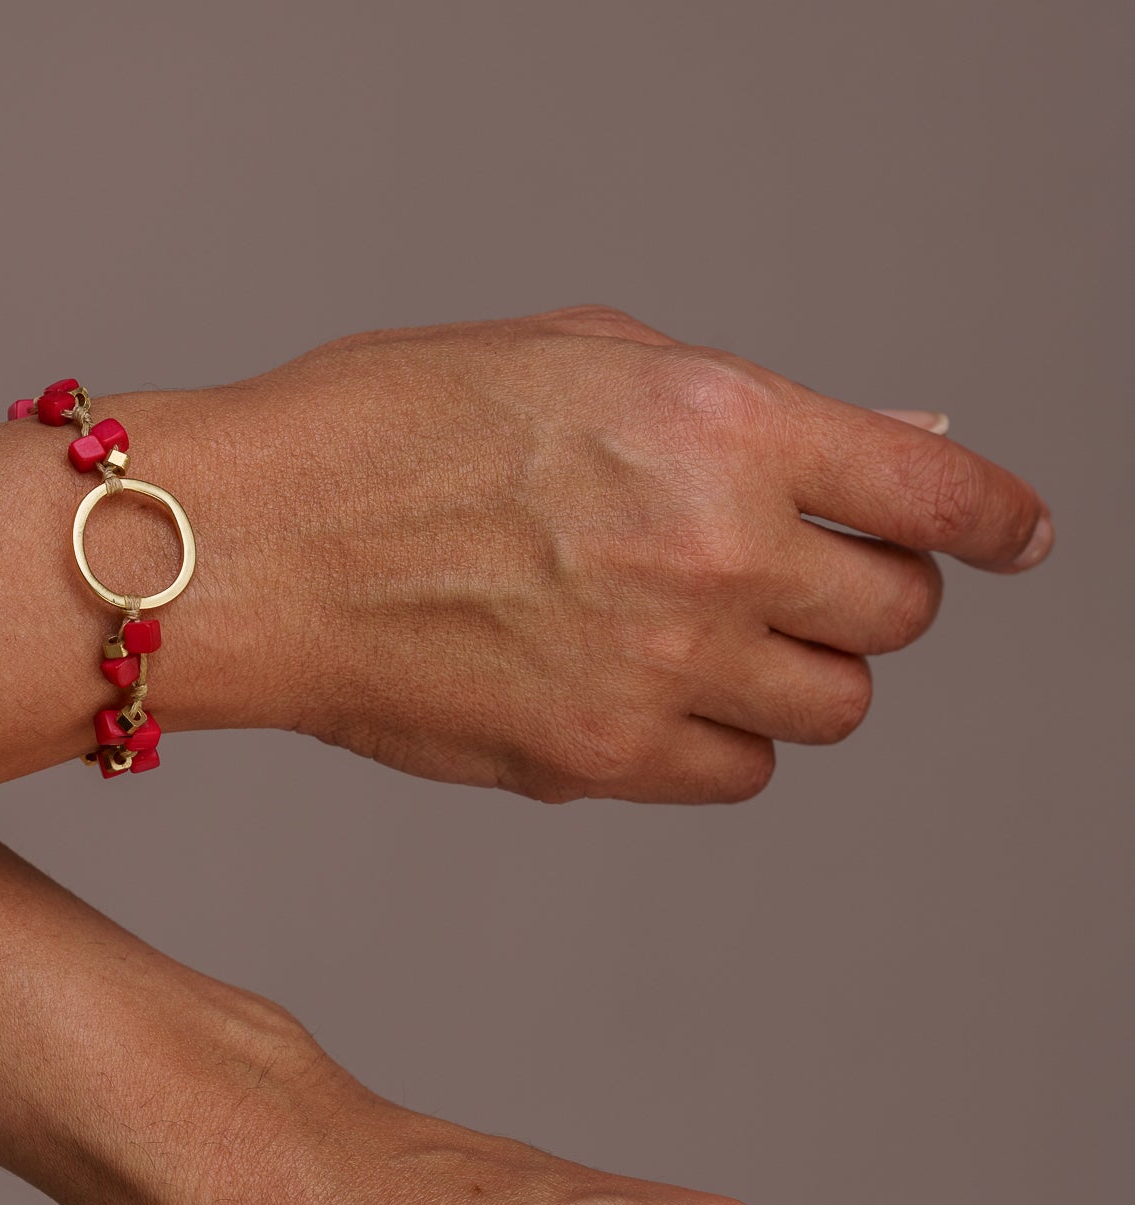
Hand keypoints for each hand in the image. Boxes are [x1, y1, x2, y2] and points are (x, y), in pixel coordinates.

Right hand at [157, 304, 1050, 802]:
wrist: (258, 546)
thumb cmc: (389, 428)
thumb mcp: (588, 359)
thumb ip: (749, 410)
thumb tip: (890, 447)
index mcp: (719, 425)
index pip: (930, 490)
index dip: (995, 519)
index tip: (1014, 537)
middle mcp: (713, 552)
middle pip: (893, 619)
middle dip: (867, 597)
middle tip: (805, 580)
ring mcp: (662, 670)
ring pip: (830, 713)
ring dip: (796, 678)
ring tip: (708, 639)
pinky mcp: (603, 763)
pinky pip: (737, 776)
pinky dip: (720, 744)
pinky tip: (647, 694)